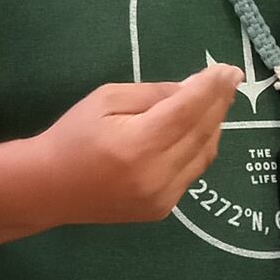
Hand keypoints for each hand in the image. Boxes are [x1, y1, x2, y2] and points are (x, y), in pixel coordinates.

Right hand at [38, 63, 242, 225]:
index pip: (188, 111)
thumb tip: (192, 89)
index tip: (229, 69)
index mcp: (138, 144)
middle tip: (231, 78)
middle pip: (202, 132)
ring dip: (214, 124)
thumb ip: (153, 93)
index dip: (212, 88)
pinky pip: (193, 172)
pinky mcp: (162, 210)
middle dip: (220, 101)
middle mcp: (156, 175)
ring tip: (217, 100)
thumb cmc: (73, 136)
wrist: (48, 188)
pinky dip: (201, 147)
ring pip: (205, 154)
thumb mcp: (107, 98)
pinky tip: (199, 129)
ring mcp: (162, 198)